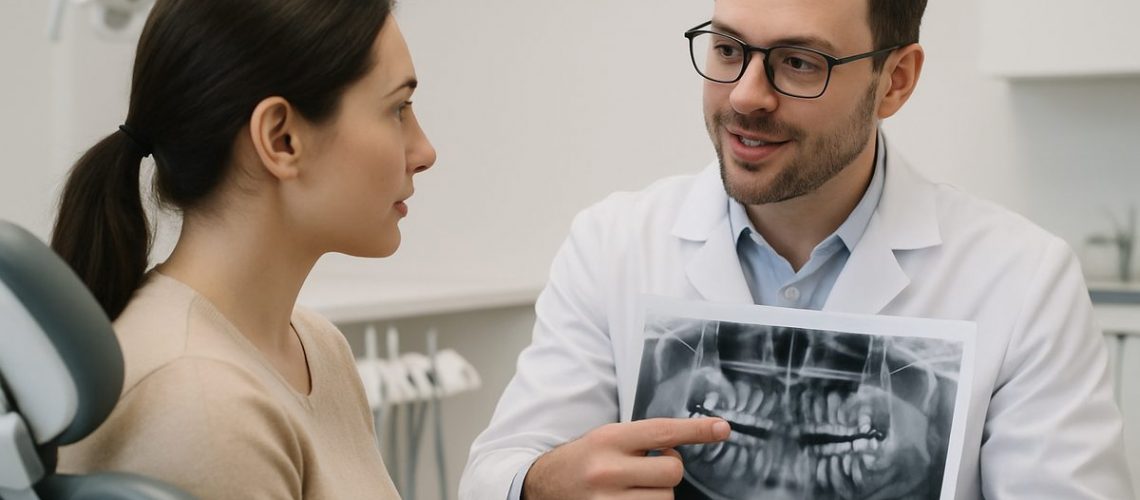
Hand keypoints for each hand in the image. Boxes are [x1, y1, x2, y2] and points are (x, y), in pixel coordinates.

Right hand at [522, 417, 730, 499]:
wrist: (542, 486)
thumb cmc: (582, 460)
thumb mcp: (606, 438)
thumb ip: (641, 439)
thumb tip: (685, 440)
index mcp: (608, 439)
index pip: (663, 431)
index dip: (697, 430)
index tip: (722, 428)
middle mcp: (608, 470)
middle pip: (672, 472)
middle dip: (668, 470)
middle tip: (648, 468)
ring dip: (658, 495)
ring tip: (634, 487)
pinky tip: (632, 497)